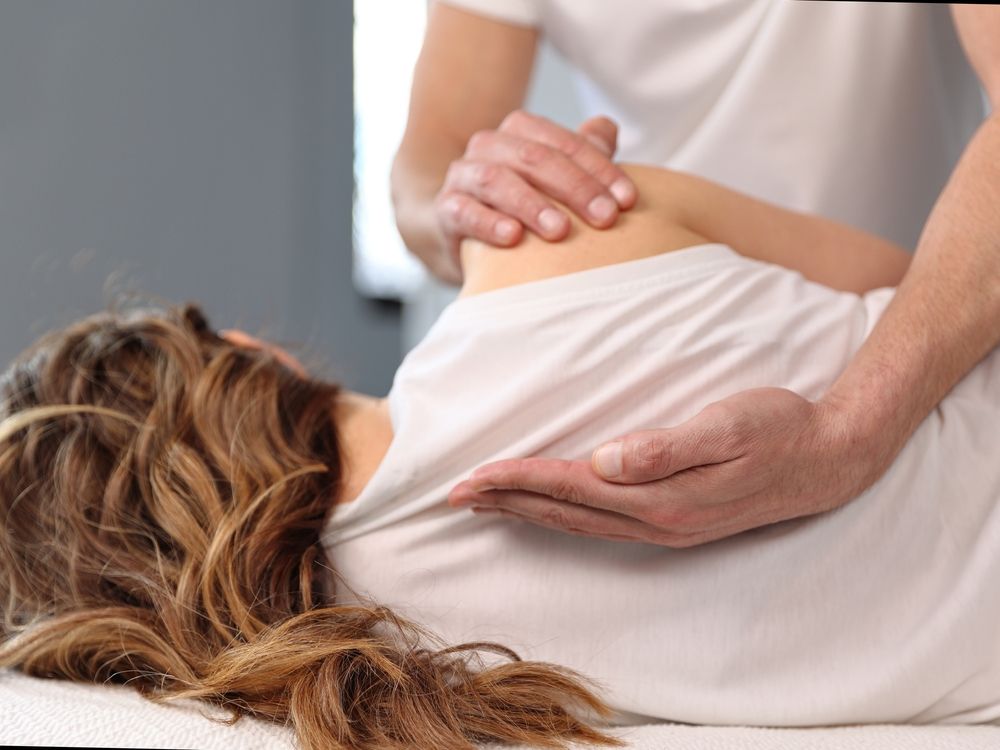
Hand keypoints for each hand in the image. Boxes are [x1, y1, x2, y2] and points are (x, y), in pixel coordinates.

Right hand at [435, 110, 637, 270]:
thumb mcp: (553, 180)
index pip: (563, 143)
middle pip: (533, 157)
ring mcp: (462, 177)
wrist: (461, 232)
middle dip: (574, 187)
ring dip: (532, 205)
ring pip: (496, 180)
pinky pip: (463, 211)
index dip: (599, 169)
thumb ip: (580, 154)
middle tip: (605, 217)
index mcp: (519, 132)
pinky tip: (513, 238)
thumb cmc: (519, 203)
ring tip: (561, 231)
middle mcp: (487, 146)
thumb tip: (606, 126)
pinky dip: (488, 223)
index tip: (628, 200)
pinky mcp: (446, 210)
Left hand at [448, 388, 890, 546]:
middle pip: (562, 511)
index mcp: (660, 496)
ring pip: (575, 522)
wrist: (828, 459)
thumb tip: (605, 460)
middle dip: (505, 501)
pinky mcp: (670, 519)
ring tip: (484, 504)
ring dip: (525, 512)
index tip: (471, 475)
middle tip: (453, 496)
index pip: (570, 487)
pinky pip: (597, 523)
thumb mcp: (728, 426)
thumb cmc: (778, 430)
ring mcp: (662, 525)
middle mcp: (655, 519)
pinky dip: (559, 516)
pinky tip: (544, 510)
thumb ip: (666, 447)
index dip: (517, 479)